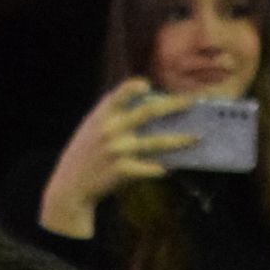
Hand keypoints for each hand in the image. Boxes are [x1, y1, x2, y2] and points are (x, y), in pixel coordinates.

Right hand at [36, 81, 199, 233]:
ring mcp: (118, 150)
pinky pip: (150, 168)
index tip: (148, 84)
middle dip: (173, 105)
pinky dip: (161, 168)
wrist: (71, 184)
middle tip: (192, 101)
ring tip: (197, 138)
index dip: (134, 88)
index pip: (120, 94)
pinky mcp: (123, 170)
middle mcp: (111, 129)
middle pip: (148, 112)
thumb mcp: (92, 126)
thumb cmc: (86, 152)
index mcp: (103, 115)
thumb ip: (114, 114)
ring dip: (179, 140)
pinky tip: (170, 168)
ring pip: (156, 142)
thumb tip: (146, 104)